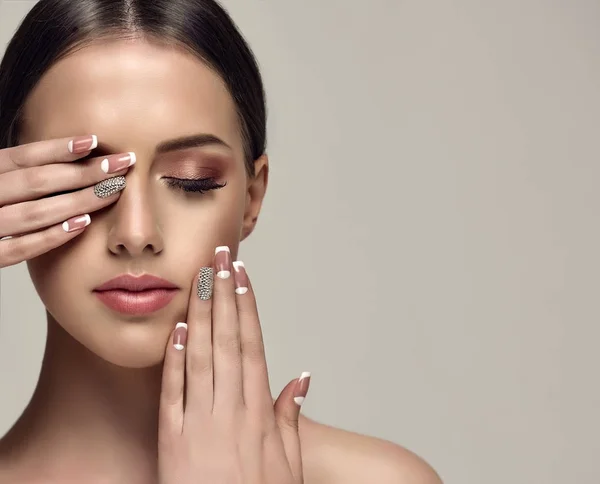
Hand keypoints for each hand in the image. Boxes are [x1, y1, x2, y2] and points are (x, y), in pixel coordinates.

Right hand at [0, 134, 133, 267]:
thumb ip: (11, 173)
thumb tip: (60, 155)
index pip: (22, 157)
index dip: (58, 148)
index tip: (94, 141)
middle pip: (36, 182)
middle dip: (83, 172)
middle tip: (121, 164)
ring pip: (33, 213)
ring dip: (77, 202)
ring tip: (111, 192)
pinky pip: (19, 248)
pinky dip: (50, 236)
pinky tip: (81, 225)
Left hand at [159, 247, 310, 483]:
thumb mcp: (289, 464)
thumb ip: (291, 418)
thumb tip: (301, 377)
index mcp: (257, 412)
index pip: (251, 345)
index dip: (246, 307)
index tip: (242, 276)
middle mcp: (228, 409)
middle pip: (226, 340)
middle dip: (222, 295)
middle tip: (218, 258)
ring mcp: (198, 421)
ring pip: (199, 356)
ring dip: (199, 314)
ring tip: (197, 279)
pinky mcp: (171, 438)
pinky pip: (171, 392)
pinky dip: (173, 359)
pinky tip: (174, 330)